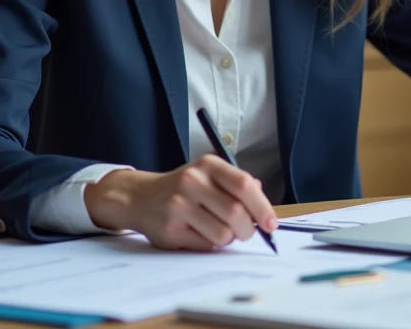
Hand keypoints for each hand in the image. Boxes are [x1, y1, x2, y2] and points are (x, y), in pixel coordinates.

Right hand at [82, 155, 277, 250]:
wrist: (140, 197)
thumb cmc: (184, 188)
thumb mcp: (209, 176)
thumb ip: (237, 186)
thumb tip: (264, 209)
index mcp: (208, 165)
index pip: (243, 185)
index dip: (262, 207)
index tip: (271, 223)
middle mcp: (192, 181)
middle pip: (236, 213)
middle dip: (247, 229)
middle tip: (246, 232)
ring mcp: (178, 205)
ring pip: (222, 234)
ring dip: (228, 239)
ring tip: (219, 231)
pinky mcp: (170, 229)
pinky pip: (204, 245)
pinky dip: (210, 245)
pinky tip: (200, 233)